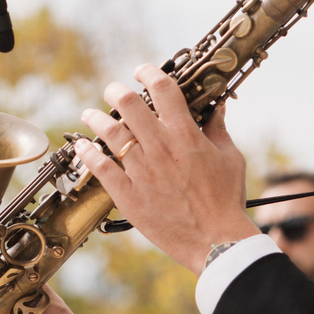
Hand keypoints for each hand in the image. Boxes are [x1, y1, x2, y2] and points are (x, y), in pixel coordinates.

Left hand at [77, 73, 259, 275]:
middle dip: (116, 91)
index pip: (162, 89)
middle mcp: (160, 148)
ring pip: (109, 132)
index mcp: (186, 136)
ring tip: (89, 114)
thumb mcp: (231, 159)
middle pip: (128, 104)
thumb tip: (217, 108)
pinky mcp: (128, 195)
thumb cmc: (227, 201)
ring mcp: (142, 171)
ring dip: (95, 118)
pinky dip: (87, 152)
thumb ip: (219, 130)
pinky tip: (82, 145)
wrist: (216, 241)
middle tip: (113, 91)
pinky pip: (100, 167)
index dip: (148, 73)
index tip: (142, 72)